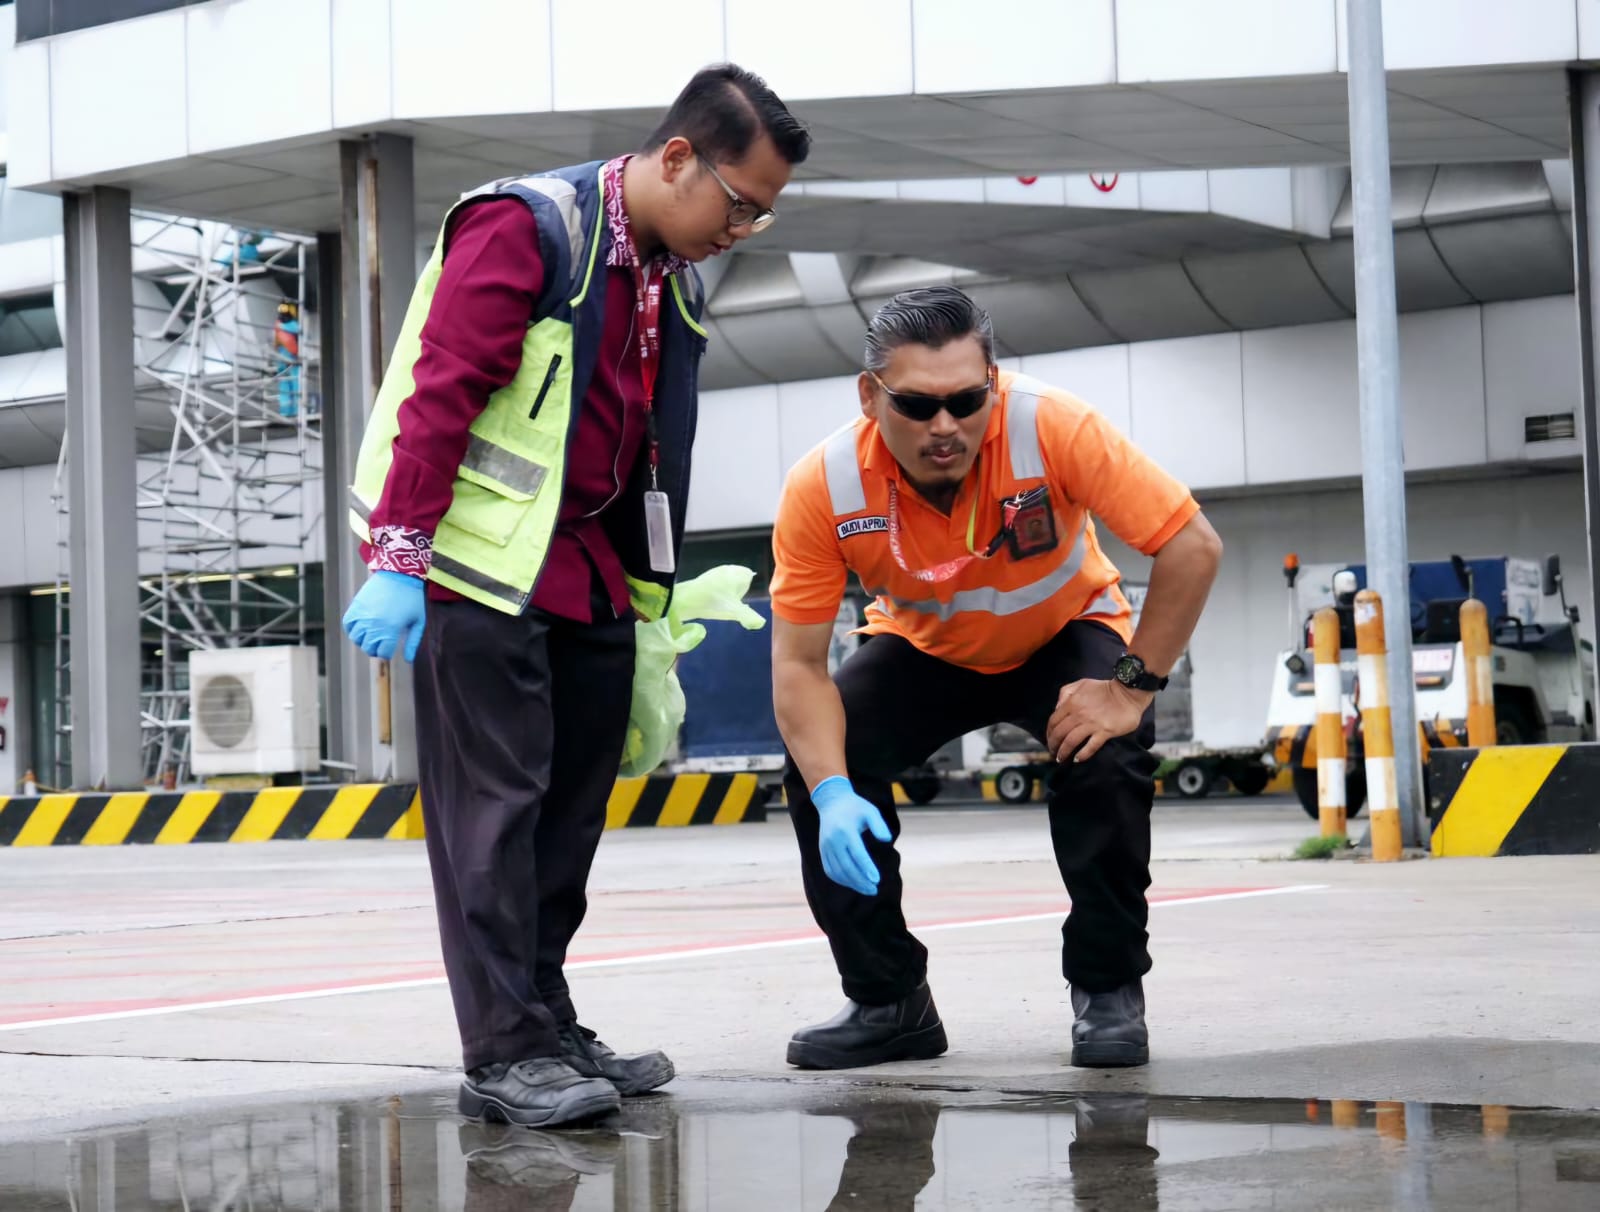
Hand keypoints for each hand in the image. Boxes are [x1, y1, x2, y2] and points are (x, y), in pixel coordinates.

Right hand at [343, 570, 426, 661]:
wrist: (399, 574)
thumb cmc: (412, 598)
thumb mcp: (418, 621)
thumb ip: (413, 642)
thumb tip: (408, 660)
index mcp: (391, 629)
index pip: (383, 653)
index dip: (387, 653)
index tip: (390, 647)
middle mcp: (375, 624)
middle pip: (368, 648)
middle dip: (375, 648)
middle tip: (381, 642)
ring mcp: (363, 615)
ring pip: (356, 639)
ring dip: (364, 640)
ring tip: (372, 634)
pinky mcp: (356, 606)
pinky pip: (348, 625)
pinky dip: (352, 629)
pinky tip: (362, 627)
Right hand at [811, 776, 892, 896]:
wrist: (832, 802)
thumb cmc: (856, 807)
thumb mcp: (870, 811)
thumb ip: (879, 825)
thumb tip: (887, 840)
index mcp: (846, 830)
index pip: (857, 854)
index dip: (867, 868)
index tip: (877, 880)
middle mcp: (833, 840)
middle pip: (847, 866)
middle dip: (861, 881)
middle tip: (874, 890)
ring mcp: (825, 847)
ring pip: (837, 871)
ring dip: (852, 884)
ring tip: (868, 890)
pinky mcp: (822, 851)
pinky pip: (830, 870)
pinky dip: (841, 880)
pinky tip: (854, 884)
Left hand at [1045, 679, 1150, 764]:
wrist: (1128, 692)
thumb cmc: (1104, 688)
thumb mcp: (1081, 684)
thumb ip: (1065, 693)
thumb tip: (1057, 708)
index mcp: (1071, 703)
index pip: (1053, 721)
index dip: (1049, 733)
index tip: (1049, 740)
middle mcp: (1079, 714)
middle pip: (1060, 733)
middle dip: (1053, 745)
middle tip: (1053, 752)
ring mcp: (1092, 724)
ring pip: (1071, 741)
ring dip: (1063, 752)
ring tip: (1061, 758)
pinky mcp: (1105, 731)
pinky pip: (1091, 746)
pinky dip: (1082, 754)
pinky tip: (1078, 759)